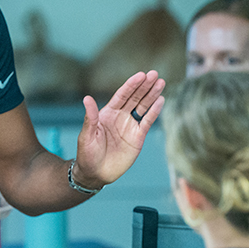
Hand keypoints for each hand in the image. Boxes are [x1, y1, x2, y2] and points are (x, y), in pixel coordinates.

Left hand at [74, 70, 165, 187]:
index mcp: (107, 113)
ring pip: (143, 107)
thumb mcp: (87, 135)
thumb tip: (87, 98)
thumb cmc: (87, 154)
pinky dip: (154, 112)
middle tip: (155, 74)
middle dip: (145, 86)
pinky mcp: (138, 137)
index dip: (131, 85)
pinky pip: (147, 122)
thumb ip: (90, 117)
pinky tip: (161, 101)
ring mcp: (130, 126)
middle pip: (135, 98)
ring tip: (161, 83)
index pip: (122, 95)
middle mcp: (120, 117)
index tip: (141, 75)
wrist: (95, 173)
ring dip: (152, 95)